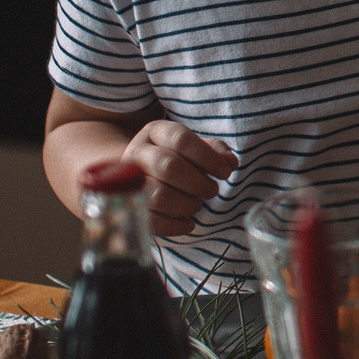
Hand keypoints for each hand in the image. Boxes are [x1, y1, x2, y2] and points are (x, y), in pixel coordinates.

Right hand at [122, 120, 237, 236]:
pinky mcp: (128, 208)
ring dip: (186, 205)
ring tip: (196, 206)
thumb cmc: (174, 159)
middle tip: (212, 191)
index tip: (225, 172)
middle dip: (198, 183)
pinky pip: (150, 220)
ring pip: (158, 194)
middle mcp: (137, 153)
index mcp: (155, 132)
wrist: (135, 175)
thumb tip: (230, 162)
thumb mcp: (194, 148)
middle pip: (169, 166)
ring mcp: (128, 181)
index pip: (181, 139)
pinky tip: (188, 225)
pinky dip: (174, 226)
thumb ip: (215, 152)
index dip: (208, 157)